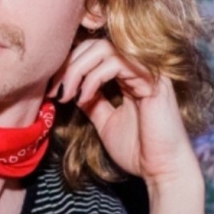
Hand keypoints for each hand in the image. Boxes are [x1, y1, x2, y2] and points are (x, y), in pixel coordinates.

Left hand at [50, 37, 198, 187]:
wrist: (160, 169)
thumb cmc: (138, 150)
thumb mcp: (105, 122)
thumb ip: (92, 102)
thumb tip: (72, 88)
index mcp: (128, 77)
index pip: (94, 53)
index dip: (69, 66)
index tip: (53, 89)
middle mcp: (138, 68)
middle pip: (96, 44)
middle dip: (69, 64)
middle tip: (56, 90)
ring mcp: (146, 71)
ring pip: (104, 48)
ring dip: (78, 69)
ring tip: (67, 94)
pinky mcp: (152, 79)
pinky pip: (116, 63)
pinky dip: (94, 77)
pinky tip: (84, 97)